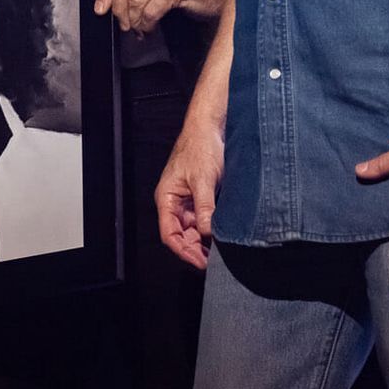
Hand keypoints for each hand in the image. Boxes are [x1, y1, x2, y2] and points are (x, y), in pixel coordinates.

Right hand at [155, 119, 223, 269]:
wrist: (211, 126)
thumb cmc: (201, 146)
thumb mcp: (203, 179)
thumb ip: (204, 207)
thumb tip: (207, 232)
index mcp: (167, 198)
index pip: (169, 234)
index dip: (183, 251)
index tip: (200, 262)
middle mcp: (175, 201)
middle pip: (181, 235)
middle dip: (195, 249)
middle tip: (214, 261)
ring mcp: (188, 199)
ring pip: (193, 228)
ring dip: (204, 241)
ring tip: (220, 252)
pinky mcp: (201, 195)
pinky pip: (203, 218)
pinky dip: (211, 228)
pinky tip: (222, 235)